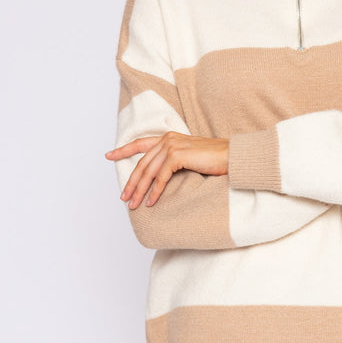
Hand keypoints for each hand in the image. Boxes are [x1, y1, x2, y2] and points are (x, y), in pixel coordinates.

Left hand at [105, 133, 228, 208]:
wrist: (233, 157)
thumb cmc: (216, 160)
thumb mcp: (190, 158)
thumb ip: (174, 161)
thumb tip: (159, 178)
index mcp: (169, 137)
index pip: (140, 144)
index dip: (123, 150)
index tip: (109, 156)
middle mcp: (168, 139)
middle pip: (142, 163)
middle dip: (131, 182)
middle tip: (124, 198)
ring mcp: (172, 146)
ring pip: (148, 171)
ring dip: (140, 190)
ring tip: (133, 204)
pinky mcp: (178, 155)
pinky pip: (161, 177)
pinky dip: (155, 191)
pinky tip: (151, 202)